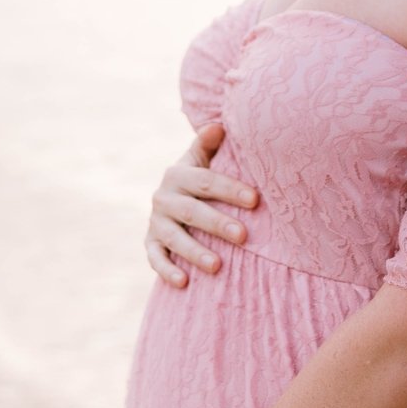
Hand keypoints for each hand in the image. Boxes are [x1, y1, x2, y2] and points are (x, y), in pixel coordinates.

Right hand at [146, 121, 258, 286]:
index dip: (230, 190)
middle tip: (243, 236)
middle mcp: (162, 197)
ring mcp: (156, 222)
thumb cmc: (199, 182)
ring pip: (174, 238)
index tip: (256, 200)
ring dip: (194, 251)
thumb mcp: (201, 160)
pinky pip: (155, 257)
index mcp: (177, 174)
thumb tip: (218, 126)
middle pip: (191, 211)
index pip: (205, 181)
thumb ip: (209, 146)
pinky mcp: (150, 243)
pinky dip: (166, 270)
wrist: (171, 201)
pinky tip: (183, 282)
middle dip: (217, 223)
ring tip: (217, 266)